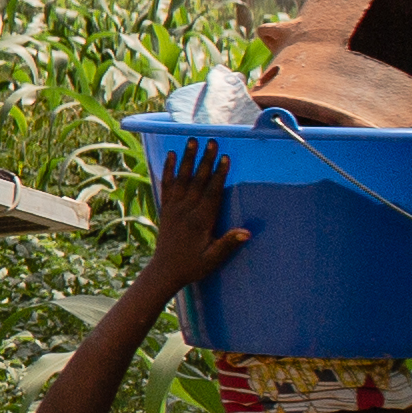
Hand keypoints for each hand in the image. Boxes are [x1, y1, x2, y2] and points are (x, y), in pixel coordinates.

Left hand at [141, 138, 251, 294]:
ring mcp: (173, 208)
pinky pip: (166, 185)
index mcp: (200, 221)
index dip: (219, 175)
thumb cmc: (192, 266)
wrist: (165, 271)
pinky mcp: (166, 209)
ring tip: (191, 141)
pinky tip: (171, 155)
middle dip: (205, 160)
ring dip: (187, 159)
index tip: (225, 158)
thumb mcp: (213, 259)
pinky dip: (169, 169)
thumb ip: (228, 244)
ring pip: (181, 179)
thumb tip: (247, 232)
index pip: (212, 193)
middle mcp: (185, 211)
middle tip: (211, 141)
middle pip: (197, 181)